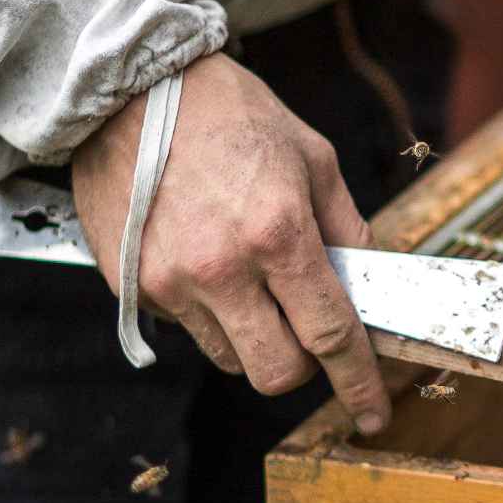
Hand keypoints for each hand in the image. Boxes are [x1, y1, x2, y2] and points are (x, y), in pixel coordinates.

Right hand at [73, 51, 390, 426]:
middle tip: (305, 329)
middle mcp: (221, 268)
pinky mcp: (133, 287)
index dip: (358, 381)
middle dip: (301, 364)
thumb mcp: (310, 155)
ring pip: (230, 358)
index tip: (372, 413)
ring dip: (253, 338)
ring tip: (248, 279)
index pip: (330, 334)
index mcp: (277, 233)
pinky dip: (208, 312)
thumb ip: (344, 228)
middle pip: (276, 372)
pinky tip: (204, 260)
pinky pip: (186, 329)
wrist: (130, 89)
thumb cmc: (226, 113)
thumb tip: (366, 283)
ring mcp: (170, 282)